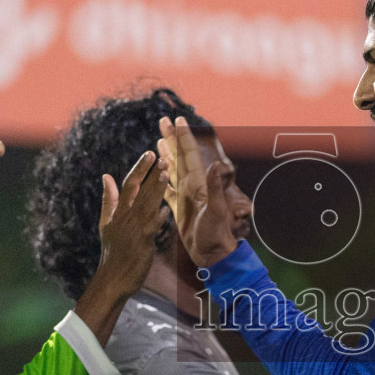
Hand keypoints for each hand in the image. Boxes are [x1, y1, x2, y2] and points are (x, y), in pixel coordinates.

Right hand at [90, 149, 169, 297]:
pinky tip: (166, 209)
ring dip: (156, 190)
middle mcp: (125, 217)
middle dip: (151, 174)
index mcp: (118, 212)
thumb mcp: (105, 223)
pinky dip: (158, 218)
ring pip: (146, 205)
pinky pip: (151, 228)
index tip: (150, 154)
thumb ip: (109, 199)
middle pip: (139, 191)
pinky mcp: (141, 243)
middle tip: (163, 158)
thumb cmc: (112, 252)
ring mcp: (133, 230)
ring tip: (166, 174)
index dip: (140, 168)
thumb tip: (106, 176)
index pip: (129, 184)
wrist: (112, 279)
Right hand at [157, 116, 238, 267]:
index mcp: (199, 184)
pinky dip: (161, 178)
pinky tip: (157, 171)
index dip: (183, 137)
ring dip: (166, 154)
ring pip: (173, 170)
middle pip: (179, 157)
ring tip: (159, 140)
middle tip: (164, 121)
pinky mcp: (179, 209)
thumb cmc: (216, 235)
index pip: (189, 155)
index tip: (178, 119)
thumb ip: (215, 189)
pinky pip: (167, 189)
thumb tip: (217, 165)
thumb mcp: (216, 211)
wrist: (212, 255)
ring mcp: (185, 197)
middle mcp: (192, 187)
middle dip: (172, 138)